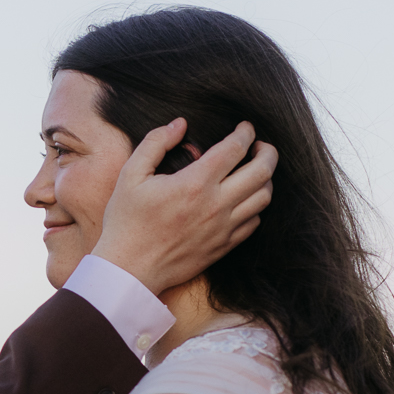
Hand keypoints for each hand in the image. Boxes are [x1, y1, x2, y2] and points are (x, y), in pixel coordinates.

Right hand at [91, 119, 276, 295]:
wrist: (129, 268)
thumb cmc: (126, 221)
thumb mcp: (130, 174)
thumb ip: (155, 143)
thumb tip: (179, 124)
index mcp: (195, 183)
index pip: (235, 149)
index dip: (245, 132)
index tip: (245, 127)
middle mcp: (216, 205)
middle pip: (262, 171)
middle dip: (267, 152)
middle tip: (260, 146)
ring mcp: (223, 228)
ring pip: (264, 197)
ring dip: (265, 179)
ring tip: (255, 171)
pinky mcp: (224, 246)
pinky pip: (254, 222)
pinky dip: (255, 206)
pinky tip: (243, 199)